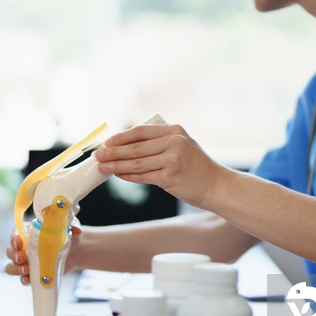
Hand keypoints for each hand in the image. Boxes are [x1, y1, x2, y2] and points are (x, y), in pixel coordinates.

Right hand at [5, 224, 81, 285]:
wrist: (76, 252)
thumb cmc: (68, 235)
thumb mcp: (69, 226)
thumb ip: (72, 225)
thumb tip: (77, 230)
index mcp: (29, 232)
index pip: (15, 233)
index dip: (14, 238)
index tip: (19, 242)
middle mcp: (25, 247)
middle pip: (11, 251)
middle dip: (13, 255)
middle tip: (22, 257)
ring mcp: (27, 261)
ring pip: (12, 266)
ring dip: (15, 269)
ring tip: (25, 270)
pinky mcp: (33, 273)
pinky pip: (23, 278)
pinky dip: (24, 280)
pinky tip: (28, 280)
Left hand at [94, 123, 222, 207]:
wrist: (216, 185)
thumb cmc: (197, 167)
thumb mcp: (183, 145)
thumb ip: (161, 141)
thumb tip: (128, 145)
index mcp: (175, 130)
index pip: (141, 131)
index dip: (121, 137)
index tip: (107, 141)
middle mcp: (174, 142)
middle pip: (135, 148)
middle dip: (113, 152)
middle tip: (98, 155)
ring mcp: (172, 160)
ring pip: (136, 163)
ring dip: (115, 165)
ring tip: (102, 166)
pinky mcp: (169, 177)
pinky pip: (143, 176)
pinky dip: (128, 176)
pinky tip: (118, 175)